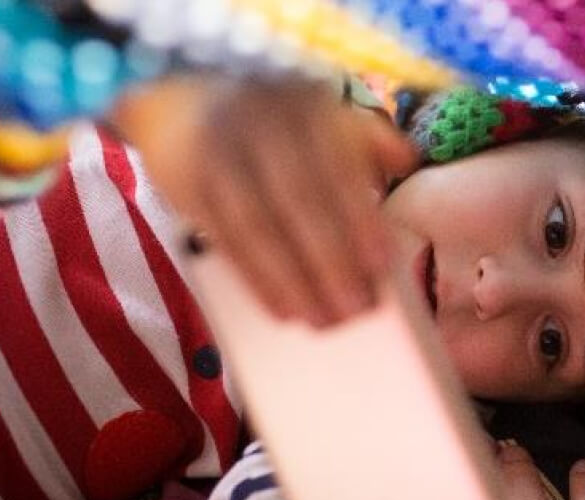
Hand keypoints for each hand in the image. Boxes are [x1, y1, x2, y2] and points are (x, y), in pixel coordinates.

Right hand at [112, 75, 418, 326]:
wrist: (178, 92)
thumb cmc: (270, 118)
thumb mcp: (318, 110)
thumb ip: (362, 135)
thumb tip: (406, 160)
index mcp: (306, 107)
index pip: (338, 169)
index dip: (361, 218)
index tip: (383, 264)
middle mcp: (262, 124)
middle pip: (300, 202)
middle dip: (332, 261)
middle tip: (358, 309)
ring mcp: (220, 152)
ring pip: (260, 228)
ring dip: (294, 281)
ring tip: (323, 322)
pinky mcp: (186, 183)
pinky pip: (226, 242)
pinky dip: (256, 280)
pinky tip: (282, 311)